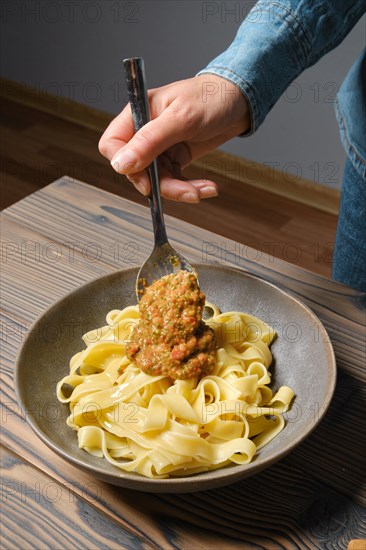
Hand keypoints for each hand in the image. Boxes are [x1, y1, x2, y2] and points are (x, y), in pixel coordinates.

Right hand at [99, 74, 249, 202]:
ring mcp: (160, 147)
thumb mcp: (180, 118)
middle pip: (137, 169)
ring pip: (157, 179)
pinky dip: (190, 187)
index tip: (145, 181)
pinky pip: (175, 180)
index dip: (124, 165)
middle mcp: (145, 132)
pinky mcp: (176, 157)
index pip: (112, 144)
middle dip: (162, 184)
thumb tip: (121, 164)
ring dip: (181, 190)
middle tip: (186, 191)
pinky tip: (207, 187)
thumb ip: (150, 141)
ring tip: (204, 190)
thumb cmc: (210, 97)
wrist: (240, 99)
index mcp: (137, 114)